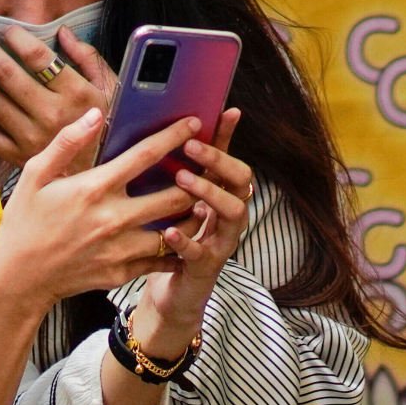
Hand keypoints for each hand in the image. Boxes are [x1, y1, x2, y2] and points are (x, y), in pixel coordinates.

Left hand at [0, 23, 118, 175]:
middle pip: (7, 75)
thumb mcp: (109, 88)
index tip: (8, 30)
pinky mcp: (18, 157)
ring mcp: (31, 138)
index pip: (37, 57)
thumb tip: (62, 32)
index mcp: (75, 94)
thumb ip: (87, 57)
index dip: (17, 38)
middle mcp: (50, 115)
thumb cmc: (106, 126)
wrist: (100, 174)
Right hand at [0, 108, 195, 404]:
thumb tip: (94, 114)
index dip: (174, 137)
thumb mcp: (35, 175)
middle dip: (198, 177)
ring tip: (206, 198)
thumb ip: (66, 142)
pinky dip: (178, 245)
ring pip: (176, 229)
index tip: (195, 124)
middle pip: (174, 195)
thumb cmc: (25, 223)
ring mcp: (120, 249)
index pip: (145, 156)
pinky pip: (161, 259)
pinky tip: (186, 234)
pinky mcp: (122, 272)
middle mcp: (113, 218)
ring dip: (194, 213)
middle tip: (211, 164)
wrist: (19, 279)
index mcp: (94, 189)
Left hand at [132, 111, 252, 360]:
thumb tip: (164, 131)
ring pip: (233, 212)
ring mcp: (222, 242)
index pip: (231, 158)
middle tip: (192, 147)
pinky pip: (201, 253)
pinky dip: (186, 240)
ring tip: (184, 180)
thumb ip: (174, 170)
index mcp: (221, 195)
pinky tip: (168, 231)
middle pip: (241, 181)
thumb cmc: (171, 238)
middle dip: (219, 161)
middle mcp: (229, 216)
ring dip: (210, 192)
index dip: (230, 136)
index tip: (224, 112)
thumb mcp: (173, 201)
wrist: (172, 292)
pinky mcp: (205, 268)